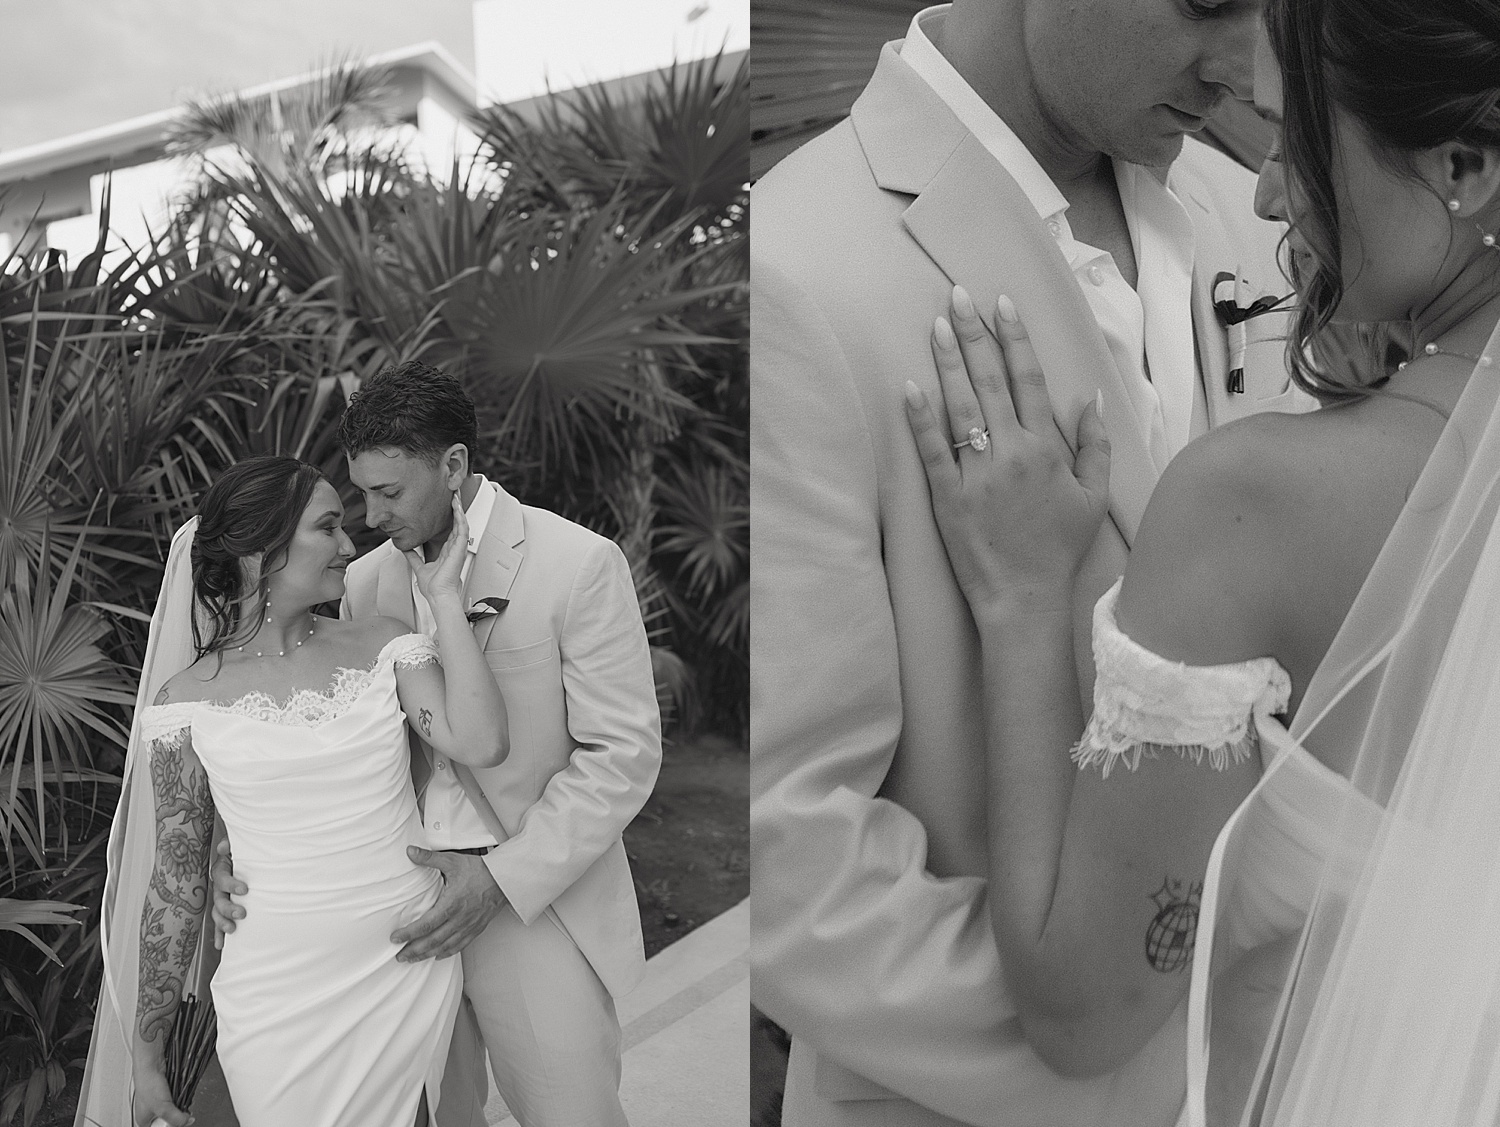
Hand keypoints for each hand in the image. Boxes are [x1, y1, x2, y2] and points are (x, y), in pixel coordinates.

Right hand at [132, 1064, 191, 1125]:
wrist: (152, 1063)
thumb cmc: (148, 1084)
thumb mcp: (163, 1108)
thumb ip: (176, 1118)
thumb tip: (187, 1122)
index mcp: (144, 1120)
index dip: (169, 1126)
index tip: (178, 1121)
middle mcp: (149, 1113)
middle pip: (167, 1121)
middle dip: (175, 1115)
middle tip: (178, 1110)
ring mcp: (157, 1102)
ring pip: (172, 1110)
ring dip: (179, 1106)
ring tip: (179, 1100)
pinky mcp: (164, 1093)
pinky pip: (175, 1100)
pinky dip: (179, 1098)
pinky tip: (179, 1094)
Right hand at [210, 838, 245, 948]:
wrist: (243, 859)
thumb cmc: (243, 852)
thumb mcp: (238, 845)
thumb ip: (232, 845)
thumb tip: (224, 848)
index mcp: (221, 870)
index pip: (223, 878)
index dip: (232, 884)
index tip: (245, 889)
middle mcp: (218, 887)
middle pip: (218, 899)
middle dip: (229, 908)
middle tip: (242, 913)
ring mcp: (220, 899)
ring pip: (217, 913)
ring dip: (222, 923)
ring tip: (232, 931)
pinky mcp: (224, 910)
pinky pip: (219, 923)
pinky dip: (219, 934)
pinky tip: (220, 946)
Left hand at [392, 847, 504, 960]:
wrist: (504, 878)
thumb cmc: (479, 870)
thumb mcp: (452, 861)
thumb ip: (429, 858)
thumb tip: (410, 852)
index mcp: (451, 904)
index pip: (426, 924)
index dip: (409, 934)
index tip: (395, 938)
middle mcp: (459, 919)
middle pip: (433, 941)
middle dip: (414, 950)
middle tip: (399, 956)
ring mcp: (468, 926)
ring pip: (445, 946)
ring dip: (427, 954)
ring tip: (413, 959)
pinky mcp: (476, 928)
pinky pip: (459, 945)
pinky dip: (446, 953)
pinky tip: (437, 955)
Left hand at [412, 493, 468, 605]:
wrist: (438, 594)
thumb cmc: (433, 586)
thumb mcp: (419, 567)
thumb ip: (413, 557)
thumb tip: (405, 548)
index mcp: (447, 550)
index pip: (450, 528)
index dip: (448, 515)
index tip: (445, 504)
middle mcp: (454, 547)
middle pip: (457, 522)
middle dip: (455, 507)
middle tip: (453, 493)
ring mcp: (458, 546)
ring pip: (461, 522)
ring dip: (458, 508)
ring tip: (455, 494)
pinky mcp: (459, 547)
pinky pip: (462, 528)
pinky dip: (460, 516)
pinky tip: (456, 506)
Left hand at [904, 287, 1110, 616]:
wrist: (1025, 598)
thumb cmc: (1058, 548)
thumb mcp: (1093, 496)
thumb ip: (1094, 445)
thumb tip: (1090, 398)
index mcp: (1046, 448)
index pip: (1029, 379)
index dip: (1014, 338)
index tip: (1002, 303)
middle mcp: (1011, 453)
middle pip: (990, 381)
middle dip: (974, 334)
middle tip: (959, 295)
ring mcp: (976, 474)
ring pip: (961, 406)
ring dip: (948, 362)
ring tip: (936, 325)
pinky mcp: (947, 496)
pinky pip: (932, 450)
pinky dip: (921, 418)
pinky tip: (910, 386)